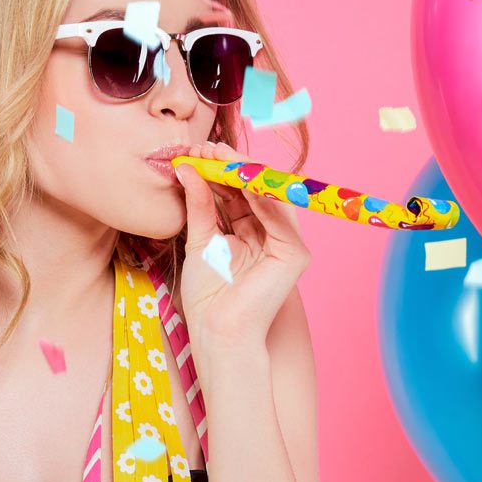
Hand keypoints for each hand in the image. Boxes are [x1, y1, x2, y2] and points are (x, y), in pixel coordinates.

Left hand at [174, 141, 310, 351]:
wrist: (218, 332)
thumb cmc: (209, 297)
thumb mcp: (199, 240)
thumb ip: (198, 205)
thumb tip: (187, 170)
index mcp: (247, 231)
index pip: (236, 192)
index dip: (218, 171)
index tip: (195, 153)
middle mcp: (269, 233)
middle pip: (252, 190)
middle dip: (228, 167)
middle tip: (204, 149)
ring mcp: (284, 242)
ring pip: (267, 196)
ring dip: (243, 174)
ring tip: (218, 157)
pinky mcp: (294, 253)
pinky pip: (278, 216)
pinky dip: (261, 195)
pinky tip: (240, 179)